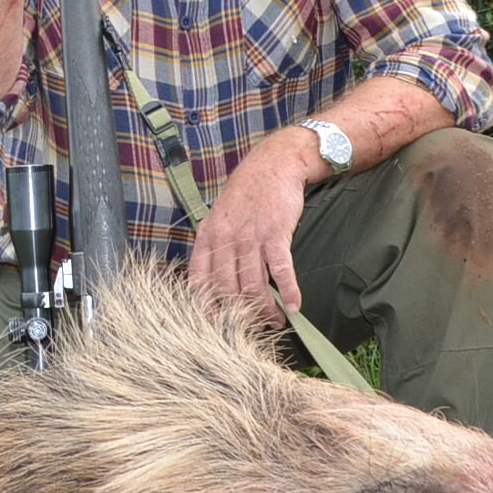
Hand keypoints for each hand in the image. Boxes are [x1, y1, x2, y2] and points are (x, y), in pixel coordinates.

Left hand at [188, 130, 315, 324]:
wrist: (273, 164)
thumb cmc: (247, 194)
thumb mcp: (219, 217)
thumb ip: (214, 247)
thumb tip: (214, 282)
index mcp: (207, 237)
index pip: (198, 280)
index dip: (206, 306)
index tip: (216, 325)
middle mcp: (224, 239)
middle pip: (227, 290)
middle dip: (241, 315)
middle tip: (254, 328)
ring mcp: (249, 237)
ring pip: (253, 285)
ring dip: (266, 310)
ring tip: (275, 322)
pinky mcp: (275, 234)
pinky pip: (280, 270)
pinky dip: (287, 292)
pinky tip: (293, 306)